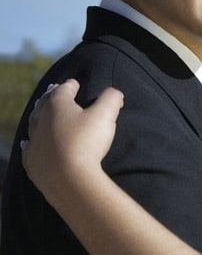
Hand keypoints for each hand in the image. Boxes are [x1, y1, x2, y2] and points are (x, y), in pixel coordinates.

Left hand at [22, 79, 123, 195]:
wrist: (69, 178)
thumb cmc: (87, 141)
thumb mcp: (106, 115)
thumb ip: (111, 98)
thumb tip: (114, 92)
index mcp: (57, 105)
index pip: (63, 90)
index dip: (70, 85)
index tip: (75, 83)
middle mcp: (40, 120)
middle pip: (44, 104)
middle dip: (50, 96)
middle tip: (53, 90)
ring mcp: (34, 141)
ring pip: (34, 123)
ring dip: (38, 116)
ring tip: (40, 111)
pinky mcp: (32, 161)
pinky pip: (28, 147)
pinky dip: (30, 142)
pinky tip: (27, 142)